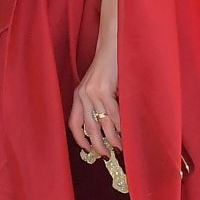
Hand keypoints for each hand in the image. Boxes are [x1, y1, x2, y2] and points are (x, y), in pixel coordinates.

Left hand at [69, 33, 120, 158]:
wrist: (114, 44)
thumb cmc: (111, 65)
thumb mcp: (99, 85)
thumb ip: (98, 103)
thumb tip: (107, 127)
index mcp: (78, 95)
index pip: (73, 123)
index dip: (79, 140)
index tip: (87, 151)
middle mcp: (82, 95)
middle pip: (88, 128)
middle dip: (97, 145)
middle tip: (105, 156)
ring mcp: (92, 92)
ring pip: (102, 123)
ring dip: (112, 138)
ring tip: (120, 148)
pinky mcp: (104, 89)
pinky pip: (113, 113)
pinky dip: (120, 125)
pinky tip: (125, 132)